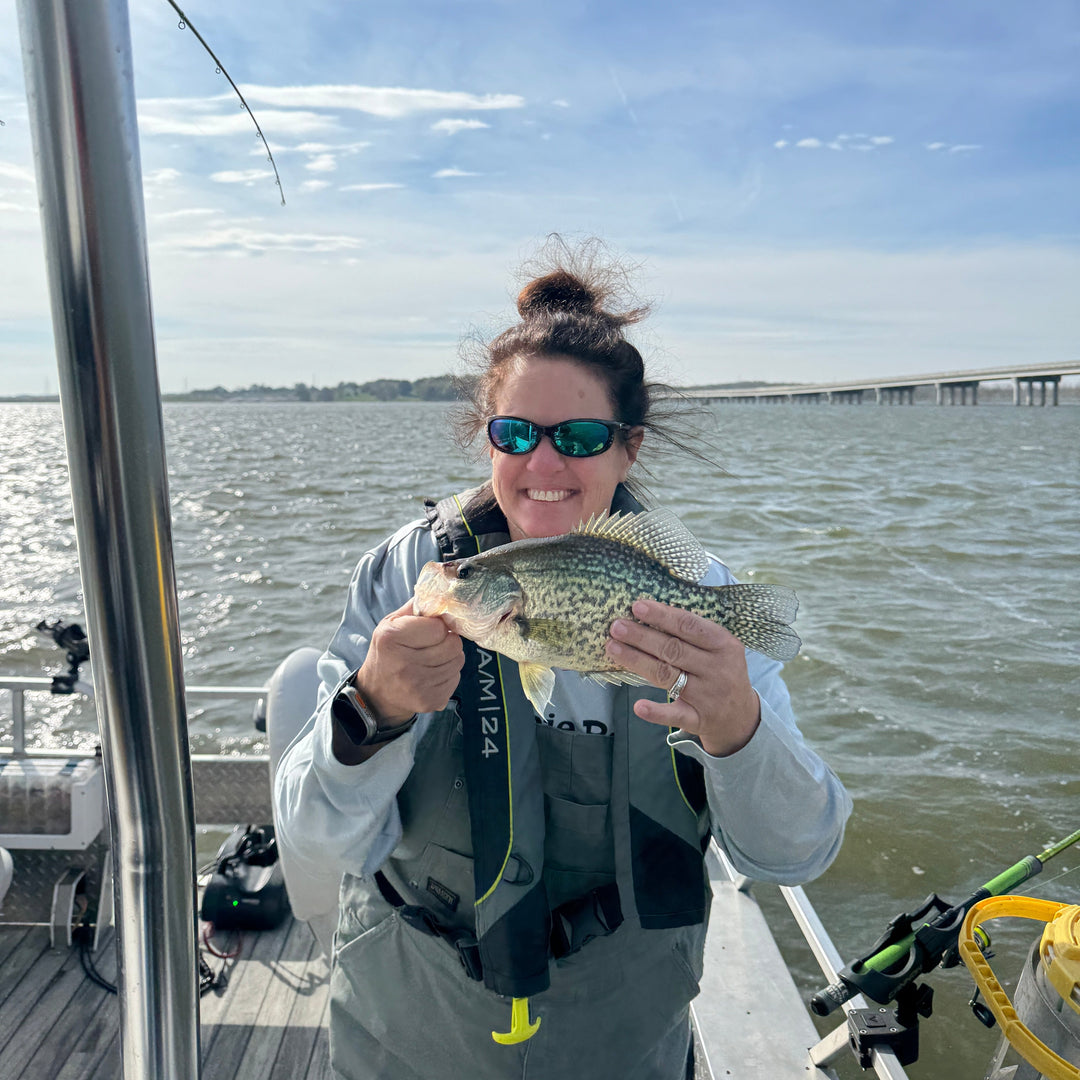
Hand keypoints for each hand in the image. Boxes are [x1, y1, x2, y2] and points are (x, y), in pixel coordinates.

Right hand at [355, 598, 464, 722]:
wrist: (377, 694)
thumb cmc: (387, 653)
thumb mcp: (390, 625)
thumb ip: (414, 607)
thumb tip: (440, 592)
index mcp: (391, 639)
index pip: (438, 627)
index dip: (438, 626)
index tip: (429, 630)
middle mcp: (404, 664)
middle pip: (453, 645)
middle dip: (448, 640)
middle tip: (435, 643)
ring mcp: (418, 686)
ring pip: (458, 661)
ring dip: (450, 657)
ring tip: (433, 658)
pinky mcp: (430, 701)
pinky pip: (456, 678)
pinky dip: (449, 674)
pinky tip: (433, 674)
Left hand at [605, 598, 759, 756]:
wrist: (741, 717)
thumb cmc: (721, 672)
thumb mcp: (719, 649)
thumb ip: (692, 633)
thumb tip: (649, 613)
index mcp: (724, 645)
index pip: (689, 626)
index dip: (662, 616)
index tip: (637, 606)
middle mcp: (717, 669)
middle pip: (673, 649)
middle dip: (642, 636)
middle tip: (616, 626)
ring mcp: (708, 696)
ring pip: (667, 676)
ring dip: (637, 661)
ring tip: (613, 648)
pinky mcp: (698, 719)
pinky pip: (674, 715)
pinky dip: (656, 711)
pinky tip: (638, 705)